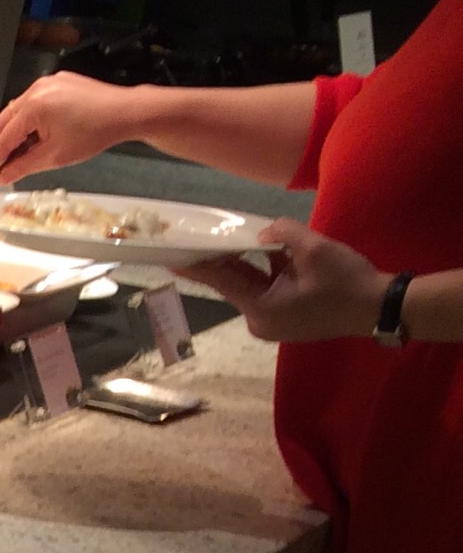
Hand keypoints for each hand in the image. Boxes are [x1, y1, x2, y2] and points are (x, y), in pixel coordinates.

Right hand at [0, 73, 138, 185]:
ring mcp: (47, 82)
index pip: (4, 139)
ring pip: (17, 111)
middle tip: (2, 166)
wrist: (126, 112)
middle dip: (1, 145)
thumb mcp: (55, 156)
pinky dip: (30, 120)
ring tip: (25, 152)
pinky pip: (33, 102)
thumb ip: (23, 167)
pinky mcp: (58, 81)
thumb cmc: (95, 132)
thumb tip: (4, 176)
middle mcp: (36, 89)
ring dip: (16, 132)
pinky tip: (39, 134)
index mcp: (34, 106)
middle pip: (4, 121)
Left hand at [179, 220, 387, 341]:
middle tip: (194, 241)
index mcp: (261, 308)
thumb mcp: (316, 250)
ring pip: (252, 284)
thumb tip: (263, 231)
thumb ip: (284, 234)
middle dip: (219, 260)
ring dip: (245, 262)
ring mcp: (273, 320)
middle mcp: (260, 319)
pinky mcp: (286, 315)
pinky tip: (260, 248)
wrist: (379, 308)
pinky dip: (265, 270)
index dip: (197, 266)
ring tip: (223, 240)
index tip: (173, 258)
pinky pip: (268, 288)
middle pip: (234, 283)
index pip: (222, 281)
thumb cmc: (348, 282)